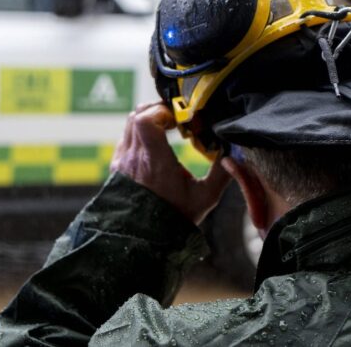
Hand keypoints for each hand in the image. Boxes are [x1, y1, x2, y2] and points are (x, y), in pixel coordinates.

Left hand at [110, 102, 230, 224]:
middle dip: (157, 110)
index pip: (146, 120)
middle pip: (137, 115)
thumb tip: (234, 153)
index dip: (162, 111)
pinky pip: (125, 139)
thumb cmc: (175, 219)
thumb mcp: (205, 198)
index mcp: (155, 162)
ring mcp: (122, 163)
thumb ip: (221, 173)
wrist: (146, 240)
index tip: (178, 119)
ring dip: (148, 121)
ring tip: (166, 130)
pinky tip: (154, 147)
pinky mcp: (116, 168)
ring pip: (129, 125)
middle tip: (174, 119)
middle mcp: (134, 159)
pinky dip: (139, 135)